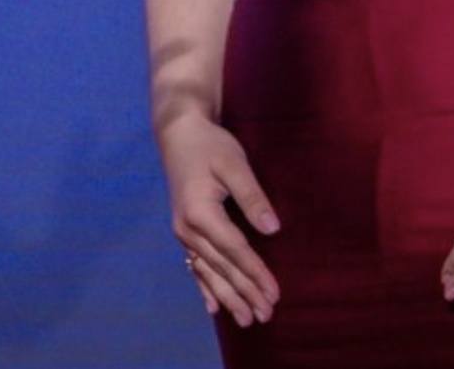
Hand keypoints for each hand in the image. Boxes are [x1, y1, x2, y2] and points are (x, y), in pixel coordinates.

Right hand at [158, 111, 280, 327]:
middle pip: (221, 267)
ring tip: (247, 320)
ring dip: (228, 297)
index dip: (256, 274)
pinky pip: (195, 266)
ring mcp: (183, 232)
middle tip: (266, 316)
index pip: (235, 250)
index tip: (275, 294)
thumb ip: (252, 198)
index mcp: (200, 213)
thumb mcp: (234, 164)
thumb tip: (272, 230)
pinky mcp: (184, 231)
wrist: (178, 134)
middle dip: (244, 293)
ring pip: (208, 272)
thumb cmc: (210, 145)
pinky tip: (213, 308)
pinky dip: (204, 288)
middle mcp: (187, 228)